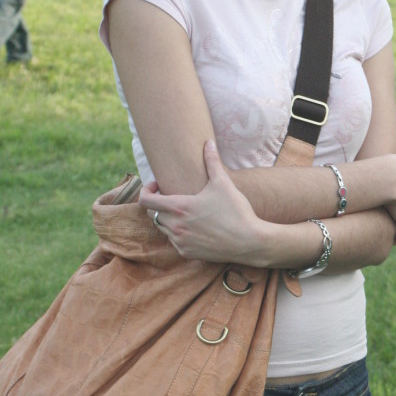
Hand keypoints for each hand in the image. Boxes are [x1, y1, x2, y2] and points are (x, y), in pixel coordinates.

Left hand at [139, 140, 266, 262]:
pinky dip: (178, 233)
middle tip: (172, 197)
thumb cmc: (236, 211)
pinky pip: (174, 242)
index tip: (157, 186)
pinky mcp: (187, 253)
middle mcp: (175, 226)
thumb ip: (212, 162)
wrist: (250, 241)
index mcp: (179, 207)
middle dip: (159, 204)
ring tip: (184, 211)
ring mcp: (180, 242)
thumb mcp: (223, 183)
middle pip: (152, 214)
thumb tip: (209, 142)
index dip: (146, 191)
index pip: (145, 200)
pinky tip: (194, 227)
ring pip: (163, 229)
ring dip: (168, 219)